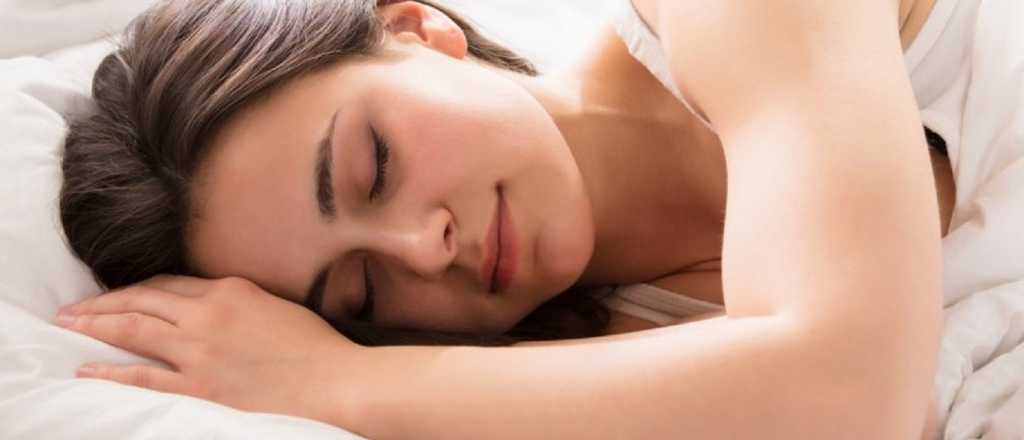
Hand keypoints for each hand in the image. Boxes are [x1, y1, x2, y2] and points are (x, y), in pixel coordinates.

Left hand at [54, 275, 367, 422]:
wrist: (334, 381)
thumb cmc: (317, 348)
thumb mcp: (277, 307)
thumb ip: (241, 303)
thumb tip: (216, 308)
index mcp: (231, 289)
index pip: (171, 282)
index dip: (139, 287)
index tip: (120, 294)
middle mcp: (208, 314)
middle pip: (143, 298)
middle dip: (104, 301)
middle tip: (75, 307)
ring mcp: (200, 350)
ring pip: (134, 328)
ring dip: (96, 325)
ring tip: (69, 325)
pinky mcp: (199, 386)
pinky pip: (143, 375)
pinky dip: (111, 370)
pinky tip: (88, 367)